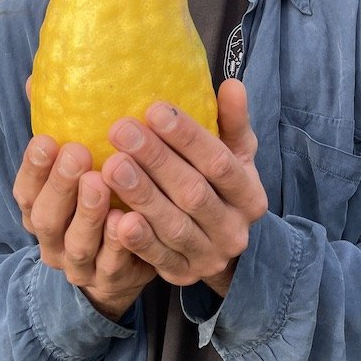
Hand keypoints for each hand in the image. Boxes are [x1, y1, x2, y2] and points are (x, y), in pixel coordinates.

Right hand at [13, 135, 155, 321]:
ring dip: (88, 213)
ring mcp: (81, 266)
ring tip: (102, 183)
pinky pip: (113, 266)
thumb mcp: (78, 168)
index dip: (33, 167)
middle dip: (60, 185)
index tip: (47, 139)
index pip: (26, 190)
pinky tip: (129, 221)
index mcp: (41, 211)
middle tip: (77, 153)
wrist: (124, 266)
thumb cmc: (100, 201)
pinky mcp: (111, 281)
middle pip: (48, 217)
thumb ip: (62, 126)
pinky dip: (119, 245)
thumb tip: (35, 79)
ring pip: (78, 243)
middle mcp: (53, 241)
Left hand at [101, 79, 267, 296]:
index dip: (187, 137)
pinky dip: (136, 240)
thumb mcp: (235, 155)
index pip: (219, 162)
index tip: (154, 109)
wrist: (221, 247)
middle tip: (121, 130)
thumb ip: (232, 122)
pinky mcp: (182, 275)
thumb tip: (231, 85)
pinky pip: (157, 258)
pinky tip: (114, 217)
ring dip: (141, 196)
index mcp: (249, 194)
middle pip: (193, 192)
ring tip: (111, 166)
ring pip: (173, 225)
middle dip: (156, 160)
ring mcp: (209, 256)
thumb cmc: (221, 187)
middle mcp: (234, 229)